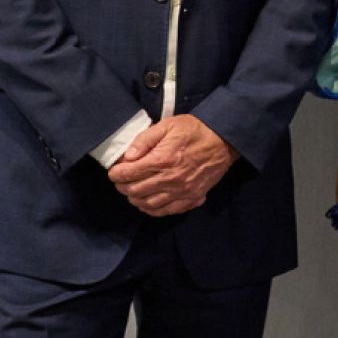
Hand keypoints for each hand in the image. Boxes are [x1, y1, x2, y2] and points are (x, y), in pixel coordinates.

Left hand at [108, 113, 235, 216]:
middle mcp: (170, 179)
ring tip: (133, 191)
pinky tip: (148, 202)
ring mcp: (181, 191)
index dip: (116, 174)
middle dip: (123, 186)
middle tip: (121, 181)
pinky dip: (152, 210)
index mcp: (162, 159)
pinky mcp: (191, 198)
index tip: (114, 171)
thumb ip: (145, 140)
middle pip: (135, 191)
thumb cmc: (195, 130)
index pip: (128, 174)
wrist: (224, 141)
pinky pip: (166, 211)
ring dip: (135, 199)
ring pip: (148, 204)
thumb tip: (127, 156)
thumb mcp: (168, 125)